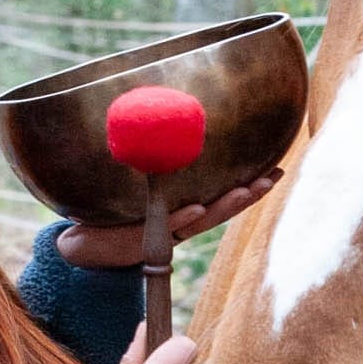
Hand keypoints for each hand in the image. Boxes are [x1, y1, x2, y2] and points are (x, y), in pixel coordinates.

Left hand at [56, 170, 281, 269]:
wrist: (85, 249)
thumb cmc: (110, 215)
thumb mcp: (133, 184)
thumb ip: (148, 159)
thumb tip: (158, 114)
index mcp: (184, 209)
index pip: (223, 194)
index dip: (251, 184)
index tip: (277, 168)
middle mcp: (181, 223)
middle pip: (222, 207)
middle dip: (250, 193)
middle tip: (273, 177)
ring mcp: (165, 233)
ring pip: (202, 219)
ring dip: (225, 206)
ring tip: (247, 191)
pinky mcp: (144, 241)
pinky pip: (166, 225)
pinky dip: (182, 217)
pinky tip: (198, 208)